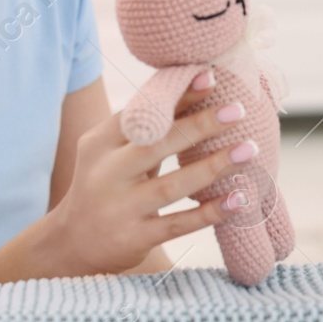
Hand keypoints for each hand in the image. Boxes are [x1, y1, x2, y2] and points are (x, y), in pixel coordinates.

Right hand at [46, 75, 255, 275]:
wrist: (74, 243)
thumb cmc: (108, 183)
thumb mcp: (115, 153)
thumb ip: (150, 127)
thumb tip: (201, 84)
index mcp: (99, 144)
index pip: (142, 115)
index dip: (176, 96)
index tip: (211, 78)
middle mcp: (105, 174)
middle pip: (157, 145)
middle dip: (200, 125)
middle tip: (238, 111)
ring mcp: (118, 209)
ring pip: (171, 185)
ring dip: (213, 167)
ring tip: (248, 150)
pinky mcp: (133, 239)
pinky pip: (177, 224)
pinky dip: (210, 212)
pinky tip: (238, 199)